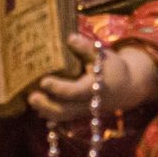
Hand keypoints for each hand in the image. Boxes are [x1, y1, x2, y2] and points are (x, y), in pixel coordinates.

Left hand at [27, 35, 157, 121]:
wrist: (126, 88)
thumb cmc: (113, 68)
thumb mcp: (104, 55)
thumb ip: (86, 48)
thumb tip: (69, 38)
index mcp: (95, 88)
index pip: (74, 92)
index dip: (58, 88)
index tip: (43, 81)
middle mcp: (88, 103)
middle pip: (65, 110)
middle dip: (46, 105)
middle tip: (31, 97)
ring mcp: (83, 111)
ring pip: (62, 117)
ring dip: (45, 111)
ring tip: (31, 100)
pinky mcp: (79, 113)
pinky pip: (63, 118)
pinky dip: (49, 114)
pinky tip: (38, 106)